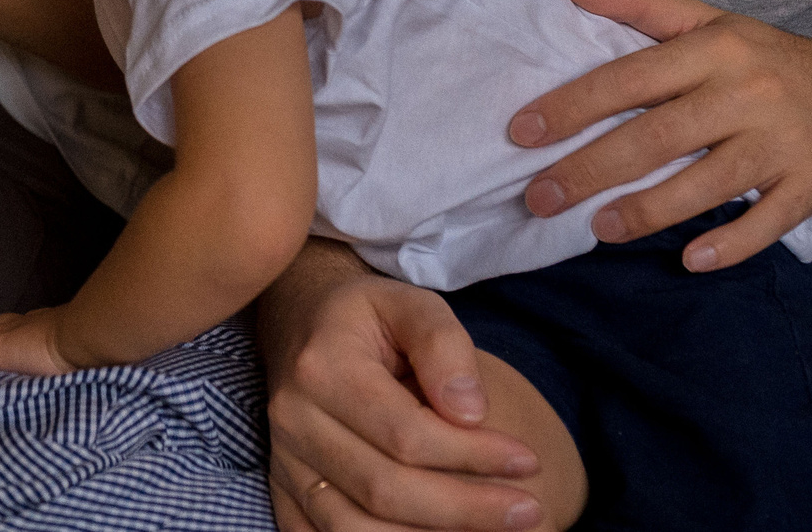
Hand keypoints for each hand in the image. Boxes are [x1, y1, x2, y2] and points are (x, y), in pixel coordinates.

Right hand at [260, 243, 548, 530]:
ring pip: (352, 529)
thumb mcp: (410, 303)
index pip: (406, 433)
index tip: (528, 460)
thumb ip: (443, 345)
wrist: (301, 325)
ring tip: (489, 530)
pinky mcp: (284, 491)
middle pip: (384, 490)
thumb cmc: (368, 317)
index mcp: (323, 367)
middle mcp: (294, 420)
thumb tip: (470, 413)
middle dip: (464, 509)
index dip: (473, 455)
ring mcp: (284, 462)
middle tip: (527, 512)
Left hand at [511, 0, 811, 271]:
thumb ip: (639, 6)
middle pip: (658, 137)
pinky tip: (689, 260)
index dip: (574, 105)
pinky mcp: (810, 186)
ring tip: (597, 229)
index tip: (523, 132)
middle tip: (540, 198)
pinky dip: (729, 244)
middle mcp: (746, 94)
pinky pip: (765, 222)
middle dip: (591, 169)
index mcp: (714, 51)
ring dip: (647, 211)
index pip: (630, 78)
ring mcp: (781, 144)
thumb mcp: (709, 22)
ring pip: (706, 183)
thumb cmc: (771, 62)